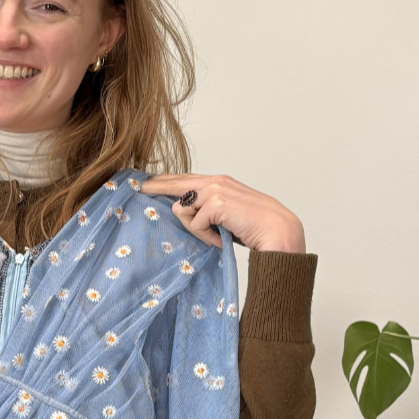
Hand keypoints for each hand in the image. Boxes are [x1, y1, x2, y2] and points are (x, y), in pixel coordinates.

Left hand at [138, 173, 306, 252]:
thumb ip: (207, 212)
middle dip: (155, 186)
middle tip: (139, 188)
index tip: (148, 182)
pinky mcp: (215, 202)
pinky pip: (194, 225)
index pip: (186, 179)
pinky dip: (207, 237)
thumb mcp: (226, 218)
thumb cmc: (256, 229)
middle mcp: (215, 181)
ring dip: (197, 229)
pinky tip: (223, 239)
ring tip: (219, 236)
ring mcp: (215, 190)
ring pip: (182, 210)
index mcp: (220, 182)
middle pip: (175, 182)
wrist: (279, 233)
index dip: (165, 181)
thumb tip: (182, 213)